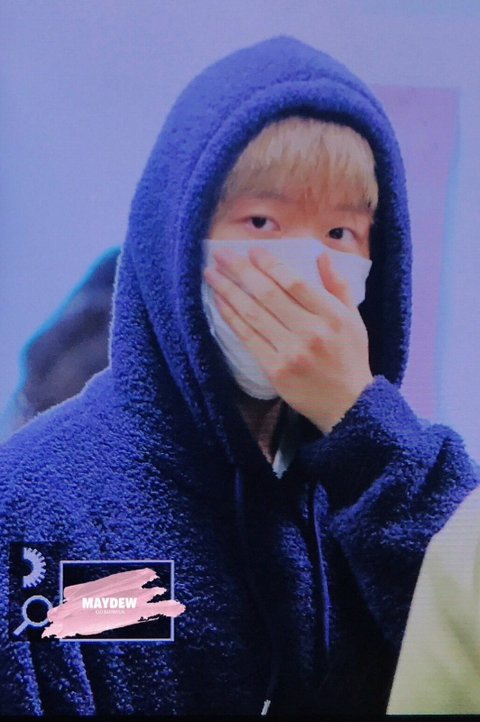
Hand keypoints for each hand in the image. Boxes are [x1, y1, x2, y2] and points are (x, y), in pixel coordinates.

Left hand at [203, 246, 372, 433]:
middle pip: (269, 295)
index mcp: (332, 315)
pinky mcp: (275, 370)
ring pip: (253, 315)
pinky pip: (248, 338)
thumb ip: (338, 286)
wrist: (347, 403)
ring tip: (212, 274)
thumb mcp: (353, 318)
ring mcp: (291, 352)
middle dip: (242, 271)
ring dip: (229, 291)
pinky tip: (219, 303)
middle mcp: (311, 332)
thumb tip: (321, 255)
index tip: (252, 250)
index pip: (295, 283)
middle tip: (223, 254)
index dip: (270, 264)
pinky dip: (231, 318)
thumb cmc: (350, 357)